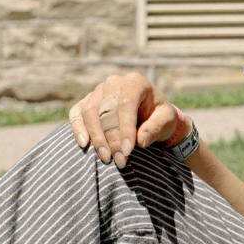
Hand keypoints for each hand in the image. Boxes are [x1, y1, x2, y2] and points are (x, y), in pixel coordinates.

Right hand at [68, 72, 184, 168]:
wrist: (149, 116)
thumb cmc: (159, 117)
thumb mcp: (167, 121)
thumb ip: (156, 128)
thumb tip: (140, 141)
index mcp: (135, 82)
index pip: (126, 104)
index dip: (125, 129)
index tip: (127, 151)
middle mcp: (114, 83)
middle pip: (107, 110)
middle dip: (112, 138)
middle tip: (120, 160)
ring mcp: (98, 91)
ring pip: (90, 112)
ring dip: (97, 138)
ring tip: (106, 158)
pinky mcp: (86, 103)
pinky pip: (77, 114)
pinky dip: (78, 128)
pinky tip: (84, 144)